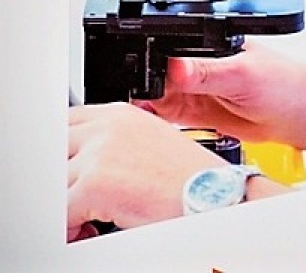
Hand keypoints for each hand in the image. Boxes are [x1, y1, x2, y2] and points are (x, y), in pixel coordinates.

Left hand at [68, 102, 227, 239]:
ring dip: (65, 207)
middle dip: (61, 180)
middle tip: (73, 202)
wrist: (212, 197)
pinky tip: (86, 231)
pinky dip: (69, 228)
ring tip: (84, 222)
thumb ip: (114, 142)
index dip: (63, 153)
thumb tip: (82, 160)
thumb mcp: (150, 143)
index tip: (65, 173)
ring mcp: (98, 154)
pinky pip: (61, 212)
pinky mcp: (94, 184)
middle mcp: (107, 128)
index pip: (65, 123)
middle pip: (53, 151)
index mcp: (120, 114)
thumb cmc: (191, 178)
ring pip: (55, 184)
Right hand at [137, 41, 305, 144]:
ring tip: (148, 114)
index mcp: (205, 44)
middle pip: (153, 74)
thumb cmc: (282, 83)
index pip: (165, 50)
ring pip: (153, 95)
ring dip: (146, 105)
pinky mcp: (193, 112)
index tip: (140, 82)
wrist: (296, 113)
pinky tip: (154, 124)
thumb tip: (177, 67)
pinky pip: (163, 115)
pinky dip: (155, 120)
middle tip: (142, 102)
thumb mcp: (241, 73)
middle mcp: (195, 65)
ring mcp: (193, 89)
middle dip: (142, 86)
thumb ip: (207, 72)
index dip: (148, 65)